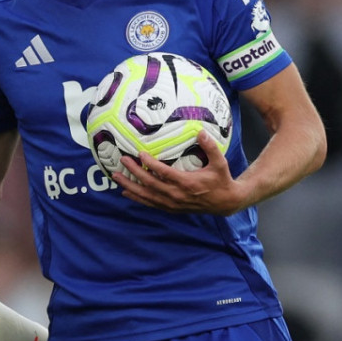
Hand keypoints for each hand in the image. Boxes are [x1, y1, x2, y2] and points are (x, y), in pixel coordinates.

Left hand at [114, 133, 248, 214]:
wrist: (225, 203)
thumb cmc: (221, 180)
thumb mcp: (220, 163)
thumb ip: (210, 147)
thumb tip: (201, 131)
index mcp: (187, 183)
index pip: (164, 173)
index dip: (150, 164)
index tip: (140, 153)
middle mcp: (176, 195)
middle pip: (150, 184)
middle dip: (134, 172)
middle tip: (122, 160)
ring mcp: (172, 203)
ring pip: (147, 196)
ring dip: (130, 186)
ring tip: (116, 177)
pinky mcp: (171, 208)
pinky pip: (151, 204)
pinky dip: (138, 198)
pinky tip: (126, 192)